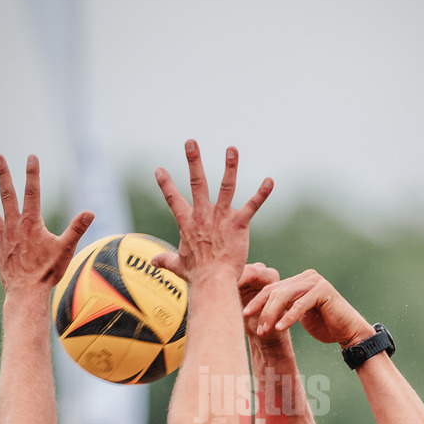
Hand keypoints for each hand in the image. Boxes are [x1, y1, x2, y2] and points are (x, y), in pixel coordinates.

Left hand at [0, 154, 93, 291]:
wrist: (28, 292)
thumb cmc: (48, 271)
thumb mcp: (67, 248)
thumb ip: (77, 228)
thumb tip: (90, 212)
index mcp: (31, 222)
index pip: (33, 192)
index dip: (32, 173)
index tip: (31, 157)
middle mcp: (14, 226)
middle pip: (7, 195)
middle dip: (2, 175)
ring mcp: (3, 238)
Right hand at [153, 140, 272, 282]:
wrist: (212, 282)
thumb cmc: (196, 275)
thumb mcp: (178, 265)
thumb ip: (166, 260)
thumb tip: (153, 262)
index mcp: (187, 222)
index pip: (173, 199)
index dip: (165, 184)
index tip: (159, 169)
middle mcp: (203, 214)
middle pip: (197, 182)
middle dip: (194, 161)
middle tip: (191, 142)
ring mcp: (221, 217)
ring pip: (226, 186)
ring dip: (230, 166)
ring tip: (232, 149)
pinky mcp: (239, 224)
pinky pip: (252, 205)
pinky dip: (262, 193)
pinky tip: (270, 180)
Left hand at [242, 269, 372, 346]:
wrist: (349, 332)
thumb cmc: (324, 326)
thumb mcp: (298, 315)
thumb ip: (284, 308)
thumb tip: (258, 311)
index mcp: (299, 280)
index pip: (271, 287)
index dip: (256, 300)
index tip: (243, 313)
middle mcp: (307, 277)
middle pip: (275, 290)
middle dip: (262, 309)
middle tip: (254, 326)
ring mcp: (315, 282)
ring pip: (285, 296)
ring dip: (272, 314)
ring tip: (265, 330)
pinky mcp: (323, 291)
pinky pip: (300, 304)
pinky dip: (288, 317)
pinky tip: (280, 329)